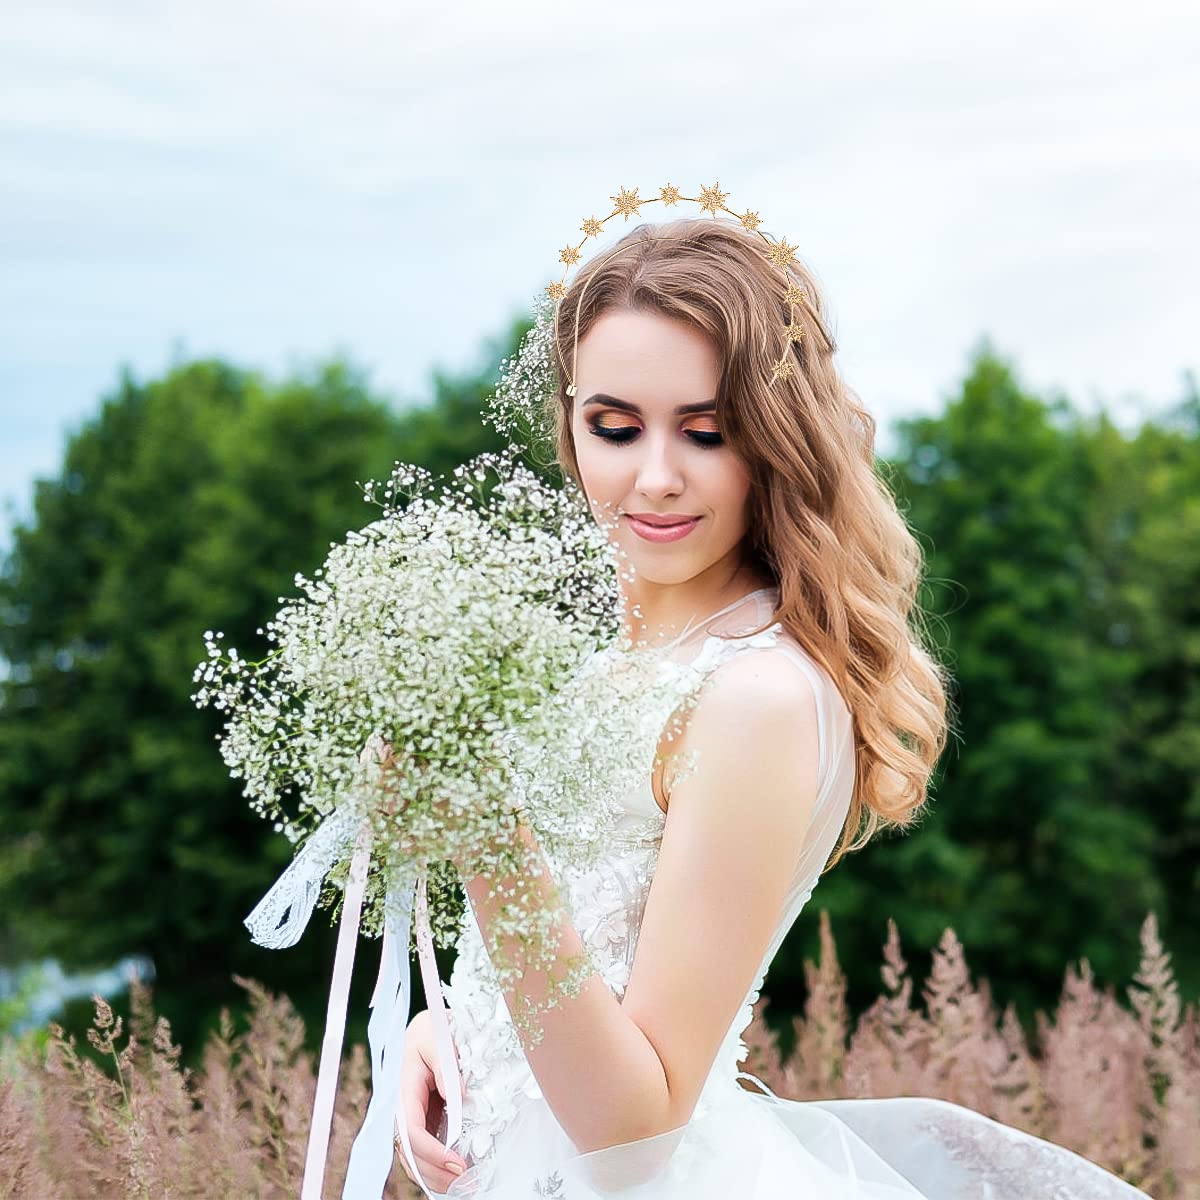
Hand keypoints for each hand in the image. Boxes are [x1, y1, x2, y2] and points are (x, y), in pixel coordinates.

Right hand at [396, 1008, 469, 1191]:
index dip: (432, 1152)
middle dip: (435, 1173)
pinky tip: (455, 1175)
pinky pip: (425, 1150)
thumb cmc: (432, 1029)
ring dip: (435, 1177)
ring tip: (464, 1186)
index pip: (411, 1132)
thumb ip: (445, 1064)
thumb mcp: (436, 1038)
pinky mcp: (423, 1121)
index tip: (458, 1163)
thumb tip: (459, 1095)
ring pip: (414, 1159)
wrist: (429, 1027)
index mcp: (403, 1091)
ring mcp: (411, 1118)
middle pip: (410, 1154)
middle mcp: (402, 1110)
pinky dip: (437, 1167)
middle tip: (465, 1182)